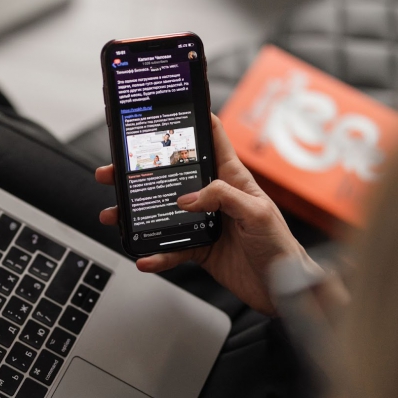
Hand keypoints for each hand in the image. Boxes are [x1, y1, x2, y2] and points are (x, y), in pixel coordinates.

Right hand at [95, 114, 318, 313]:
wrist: (282, 289)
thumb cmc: (280, 245)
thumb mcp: (257, 212)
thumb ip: (224, 198)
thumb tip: (188, 198)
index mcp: (232, 179)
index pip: (212, 140)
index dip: (194, 120)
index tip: (168, 108)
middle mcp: (214, 197)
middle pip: (172, 177)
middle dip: (141, 171)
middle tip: (114, 171)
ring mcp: (203, 222)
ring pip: (163, 213)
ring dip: (137, 214)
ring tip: (115, 215)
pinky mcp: (198, 248)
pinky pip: (171, 249)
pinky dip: (156, 254)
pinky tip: (144, 257)